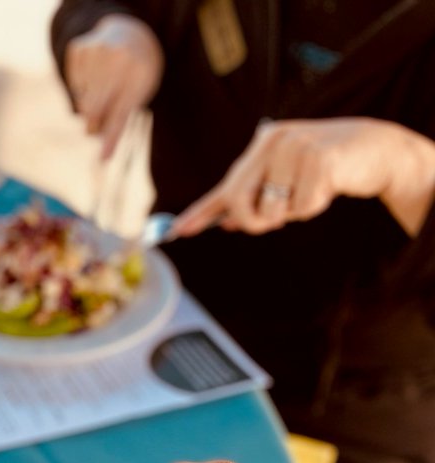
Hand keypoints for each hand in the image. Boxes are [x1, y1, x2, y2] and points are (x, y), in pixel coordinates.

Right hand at [66, 14, 163, 159]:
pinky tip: (93, 76)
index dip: (111, 138)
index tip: (103, 159)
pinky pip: (74, 86)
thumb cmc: (135, 76)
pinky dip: (82, 88)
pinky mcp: (79, 48)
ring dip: (88, 106)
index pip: (120, 114)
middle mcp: (117, 58)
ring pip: (82, 101)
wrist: (130, 36)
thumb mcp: (137, 95)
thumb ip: (118, 119)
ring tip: (102, 91)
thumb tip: (101, 157)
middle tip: (94, 127)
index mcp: (139, 73)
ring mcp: (96, 50)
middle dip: (93, 124)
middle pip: (94, 110)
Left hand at [175, 117, 434, 236]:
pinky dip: (315, 207)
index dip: (201, 211)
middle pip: (241, 203)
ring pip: (274, 211)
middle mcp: (273, 141)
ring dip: (293, 213)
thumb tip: (227, 221)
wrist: (375, 149)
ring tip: (312, 190)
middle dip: (255, 222)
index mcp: (262, 145)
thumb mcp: (287, 181)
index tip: (177, 232)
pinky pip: (304, 207)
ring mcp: (296, 147)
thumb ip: (258, 198)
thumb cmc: (327, 168)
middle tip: (276, 220)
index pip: (226, 186)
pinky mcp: (319, 160)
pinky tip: (330, 186)